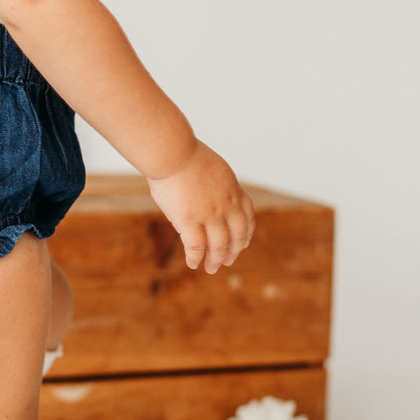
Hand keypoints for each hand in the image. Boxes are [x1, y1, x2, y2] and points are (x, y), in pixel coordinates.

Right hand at [146, 140, 255, 272]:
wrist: (172, 151)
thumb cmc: (183, 154)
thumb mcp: (211, 169)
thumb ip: (213, 187)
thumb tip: (205, 202)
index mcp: (232, 188)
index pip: (247, 214)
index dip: (246, 232)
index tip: (243, 242)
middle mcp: (226, 204)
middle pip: (237, 234)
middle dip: (234, 250)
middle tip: (228, 261)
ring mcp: (209, 213)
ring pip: (219, 244)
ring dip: (216, 259)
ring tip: (211, 268)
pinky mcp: (190, 220)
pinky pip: (196, 246)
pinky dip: (196, 257)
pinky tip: (193, 263)